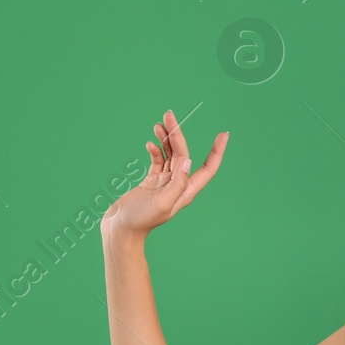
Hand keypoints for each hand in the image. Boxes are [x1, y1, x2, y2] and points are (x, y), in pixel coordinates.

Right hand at [102, 110, 226, 236]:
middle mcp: (178, 185)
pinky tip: (150, 143)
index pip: (208, 169)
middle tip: (169, 115)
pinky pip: (158, 161)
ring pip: (170, 155)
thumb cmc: (141, 221)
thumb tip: (188, 161)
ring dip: (166, 139)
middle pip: (184, 155)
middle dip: (178, 135)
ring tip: (159, 124)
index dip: (217, 152)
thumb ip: (176, 183)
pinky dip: (155, 150)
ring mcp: (164, 183)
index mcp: (186, 192)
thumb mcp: (162, 203)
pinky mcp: (151, 182)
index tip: (224, 134)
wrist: (120, 229)